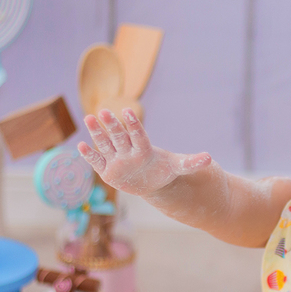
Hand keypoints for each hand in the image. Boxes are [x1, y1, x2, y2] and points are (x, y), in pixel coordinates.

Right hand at [77, 108, 211, 196]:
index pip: (138, 134)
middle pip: (119, 136)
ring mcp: (116, 159)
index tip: (127, 111)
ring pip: (105, 144)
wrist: (151, 181)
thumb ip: (192, 162)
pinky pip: (97, 161)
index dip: (133, 124)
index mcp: (144, 148)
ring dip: (97, 132)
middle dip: (111, 125)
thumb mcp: (179, 167)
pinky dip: (89, 155)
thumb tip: (210, 158)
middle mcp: (128, 150)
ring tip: (89, 118)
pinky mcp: (107, 170)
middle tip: (103, 110)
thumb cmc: (164, 170)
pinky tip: (80, 146)